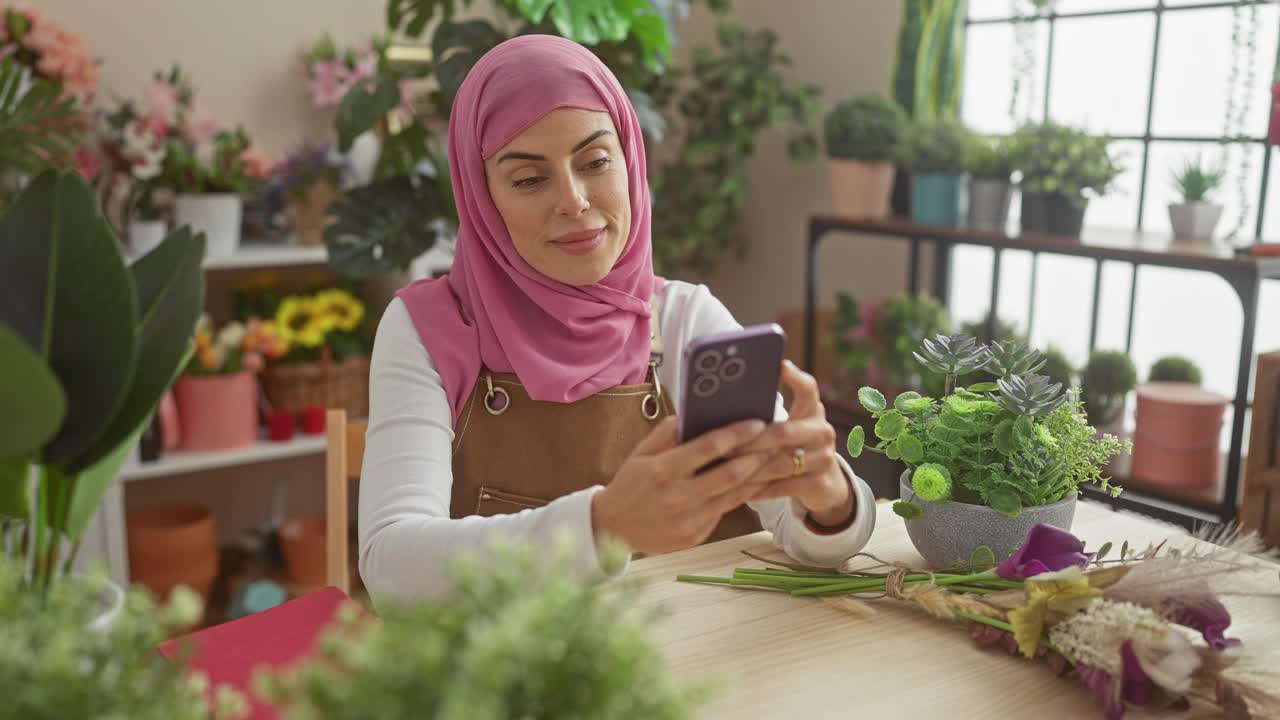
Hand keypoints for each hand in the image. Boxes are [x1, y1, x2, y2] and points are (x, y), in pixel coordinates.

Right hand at [591, 416, 771, 554]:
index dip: (735, 435)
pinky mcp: (695, 537)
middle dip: (757, 457)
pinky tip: (756, 482)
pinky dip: (740, 496)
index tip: (757, 423)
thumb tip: (693, 414)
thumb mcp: (640, 455)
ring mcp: (688, 521)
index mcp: (661, 472)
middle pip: (728, 476)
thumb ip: (666, 434)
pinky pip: (723, 512)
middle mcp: (676, 498)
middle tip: (778, 442)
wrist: (613, 529)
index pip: (706, 449)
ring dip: (757, 478)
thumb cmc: (629, 485)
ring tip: (775, 460)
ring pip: (733, 497)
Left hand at [738, 360, 852, 525]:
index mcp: (812, 411)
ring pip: (780, 462)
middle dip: (751, 439)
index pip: (808, 389)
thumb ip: (766, 417)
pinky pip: (782, 486)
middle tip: (723, 443)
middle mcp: (822, 431)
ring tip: (723, 469)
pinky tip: (737, 490)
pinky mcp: (820, 483)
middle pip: (784, 431)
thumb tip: (720, 405)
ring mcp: (824, 458)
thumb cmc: (792, 450)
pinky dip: (758, 489)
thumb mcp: (786, 430)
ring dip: (749, 467)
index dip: (796, 378)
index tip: (781, 366)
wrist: (824, 484)